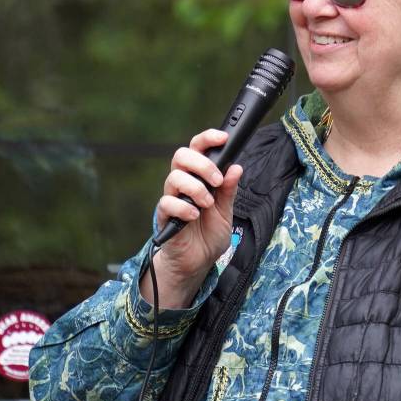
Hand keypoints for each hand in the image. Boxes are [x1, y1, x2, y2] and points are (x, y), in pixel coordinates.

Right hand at [142, 129, 242, 307]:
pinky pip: (167, 203)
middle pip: (181, 155)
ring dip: (195, 187)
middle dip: (202, 164)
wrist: (197, 262)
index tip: (223, 138)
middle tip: (217, 180)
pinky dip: (184, 207)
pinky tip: (194, 215)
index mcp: (199, 178)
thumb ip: (229, 190)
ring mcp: (172, 198)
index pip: (198, 149)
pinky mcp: (164, 216)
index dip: (208, 138)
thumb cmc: (209, 234)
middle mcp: (184, 184)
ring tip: (207, 203)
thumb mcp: (226, 211)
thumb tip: (236, 167)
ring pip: (174, 177)